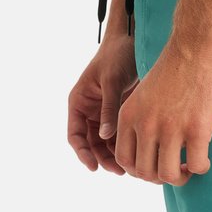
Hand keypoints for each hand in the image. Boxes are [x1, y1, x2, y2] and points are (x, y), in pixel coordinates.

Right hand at [68, 34, 137, 172]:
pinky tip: (136, 154)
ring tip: (130, 167)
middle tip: (119, 171)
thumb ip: (108, 109)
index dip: (82, 153)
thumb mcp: (112, 81)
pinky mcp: (119, 114)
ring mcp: (104, 113)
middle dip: (102, 158)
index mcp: (79, 102)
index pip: (74, 134)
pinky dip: (125, 146)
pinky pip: (119, 135)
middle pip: (91, 144)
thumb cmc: (117, 55)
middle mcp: (89, 111)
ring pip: (105, 143)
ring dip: (115, 155)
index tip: (93, 167)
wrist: (133, 40)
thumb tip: (103, 136)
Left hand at [114, 35, 211, 185]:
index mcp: (129, 115)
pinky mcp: (196, 128)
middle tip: (175, 170)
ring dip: (180, 178)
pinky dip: (202, 168)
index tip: (154, 165)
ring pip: (168, 175)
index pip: (124, 160)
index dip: (139, 171)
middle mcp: (145, 124)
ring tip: (189, 169)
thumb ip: (142, 118)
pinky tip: (205, 159)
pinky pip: (196, 165)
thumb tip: (150, 146)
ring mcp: (170, 128)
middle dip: (160, 178)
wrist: (197, 42)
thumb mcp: (146, 94)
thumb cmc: (176, 66)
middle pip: (144, 173)